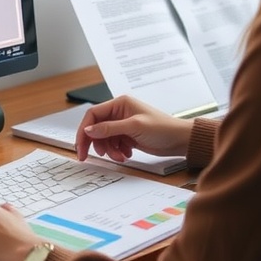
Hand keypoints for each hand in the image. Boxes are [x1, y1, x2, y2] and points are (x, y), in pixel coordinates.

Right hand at [75, 94, 191, 162]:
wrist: (179, 140)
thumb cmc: (162, 128)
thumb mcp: (134, 127)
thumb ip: (110, 128)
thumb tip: (89, 130)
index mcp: (120, 103)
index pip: (93, 115)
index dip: (84, 130)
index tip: (81, 146)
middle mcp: (119, 112)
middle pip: (96, 128)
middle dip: (93, 143)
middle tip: (87, 157)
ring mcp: (123, 125)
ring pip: (104, 138)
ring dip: (109, 150)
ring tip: (120, 156)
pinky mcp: (127, 136)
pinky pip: (113, 144)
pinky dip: (116, 151)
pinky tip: (127, 154)